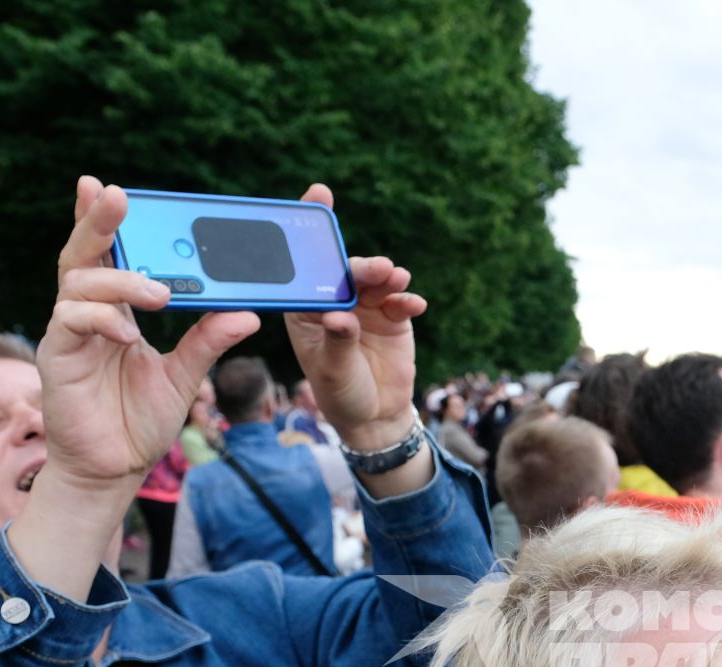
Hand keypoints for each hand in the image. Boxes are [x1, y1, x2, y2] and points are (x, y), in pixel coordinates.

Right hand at [37, 178, 259, 487]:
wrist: (113, 469)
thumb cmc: (140, 420)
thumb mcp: (186, 377)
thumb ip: (208, 341)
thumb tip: (248, 313)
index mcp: (117, 310)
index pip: (109, 255)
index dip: (103, 220)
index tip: (108, 187)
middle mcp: (88, 314)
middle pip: (83, 254)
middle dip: (97, 221)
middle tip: (113, 193)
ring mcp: (69, 334)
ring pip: (79, 284)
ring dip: (119, 280)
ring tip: (158, 293)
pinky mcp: (56, 357)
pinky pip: (71, 323)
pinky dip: (101, 320)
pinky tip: (127, 333)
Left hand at [283, 184, 425, 450]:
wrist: (375, 416)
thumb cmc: (340, 393)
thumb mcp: (332, 371)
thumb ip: (338, 341)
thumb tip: (341, 317)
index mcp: (306, 307)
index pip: (306, 265)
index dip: (312, 230)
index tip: (320, 194)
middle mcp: (336, 301)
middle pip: (346, 269)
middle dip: (362, 264)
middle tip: (378, 268)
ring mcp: (366, 307)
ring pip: (375, 280)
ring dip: (387, 277)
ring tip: (397, 279)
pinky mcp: (393, 318)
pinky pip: (400, 301)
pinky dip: (407, 300)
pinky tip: (414, 305)